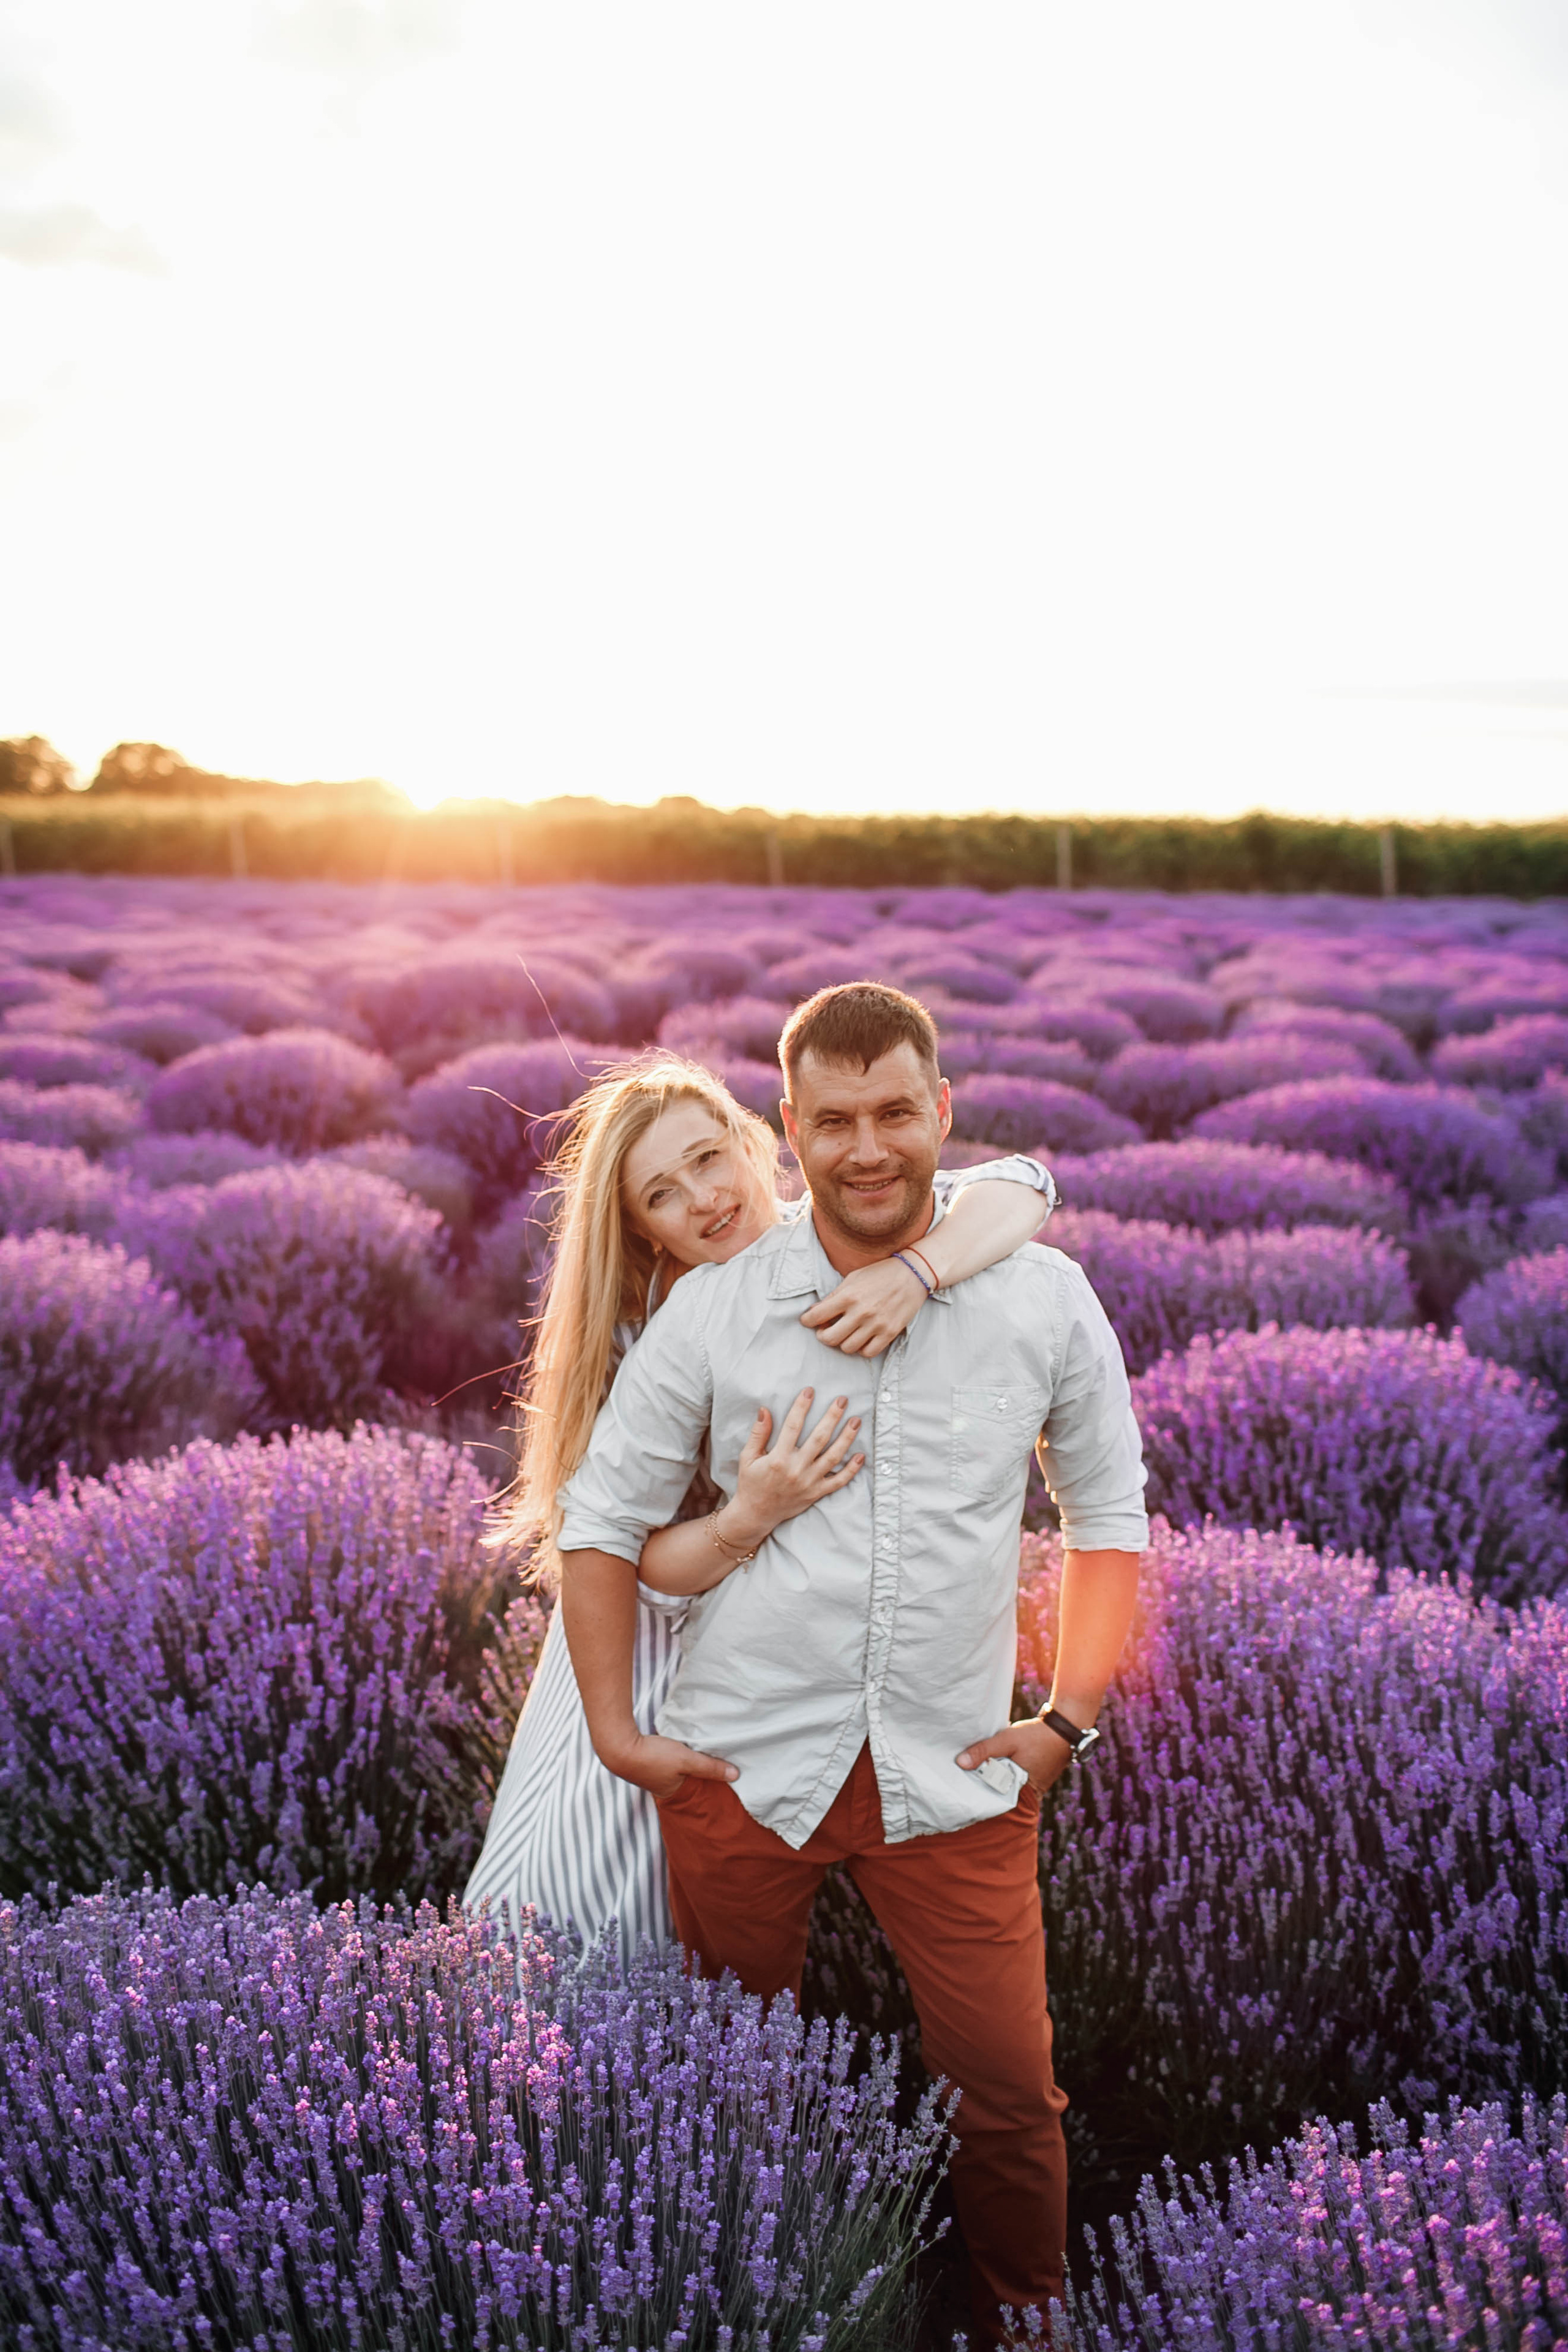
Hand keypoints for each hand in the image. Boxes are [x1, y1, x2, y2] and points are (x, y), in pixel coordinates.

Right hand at [602, 1730, 738, 1801]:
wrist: (618, 1745)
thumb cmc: (653, 1757)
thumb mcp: (686, 1760)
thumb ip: (710, 1766)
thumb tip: (736, 1775)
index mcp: (672, 1793)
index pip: (697, 1793)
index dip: (710, 1786)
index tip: (726, 1780)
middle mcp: (662, 1787)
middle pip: (688, 1781)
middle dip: (700, 1774)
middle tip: (719, 1765)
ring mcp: (653, 1773)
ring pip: (678, 1769)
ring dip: (689, 1763)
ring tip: (704, 1754)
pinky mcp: (648, 1758)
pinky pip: (669, 1759)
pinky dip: (678, 1754)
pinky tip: (683, 1745)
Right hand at [722, 1389, 865, 1549]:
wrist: (755, 1514)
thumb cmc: (751, 1483)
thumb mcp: (748, 1458)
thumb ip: (758, 1434)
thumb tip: (765, 1409)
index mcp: (778, 1458)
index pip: (792, 1426)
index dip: (801, 1406)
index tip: (810, 1391)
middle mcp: (796, 1469)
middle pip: (819, 1438)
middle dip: (832, 1417)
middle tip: (842, 1400)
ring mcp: (809, 1482)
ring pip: (833, 1457)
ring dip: (846, 1438)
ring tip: (856, 1421)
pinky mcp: (816, 1493)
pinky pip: (838, 1481)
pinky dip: (851, 1470)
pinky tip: (861, 1456)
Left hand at [799, 1256, 929, 1355]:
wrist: (912, 1274)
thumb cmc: (880, 1274)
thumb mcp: (853, 1278)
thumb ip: (833, 1296)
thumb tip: (814, 1311)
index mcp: (848, 1296)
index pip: (816, 1316)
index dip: (807, 1321)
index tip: (807, 1321)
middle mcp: (860, 1312)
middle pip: (830, 1338)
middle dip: (823, 1336)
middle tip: (825, 1331)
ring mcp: (876, 1324)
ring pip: (847, 1348)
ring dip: (843, 1342)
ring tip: (846, 1334)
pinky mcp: (890, 1333)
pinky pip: (868, 1352)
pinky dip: (861, 1349)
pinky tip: (861, 1339)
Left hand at [955, 1716, 1077, 1794]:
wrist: (1064, 1728)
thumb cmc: (1037, 1736)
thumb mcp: (1007, 1740)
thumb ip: (985, 1751)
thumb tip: (960, 1763)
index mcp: (1023, 1792)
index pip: (994, 1801)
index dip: (978, 1795)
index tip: (961, 1788)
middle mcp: (1029, 1795)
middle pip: (1000, 1794)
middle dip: (984, 1787)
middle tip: (962, 1779)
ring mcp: (1033, 1788)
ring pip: (1006, 1787)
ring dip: (993, 1779)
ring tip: (972, 1772)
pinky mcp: (1034, 1780)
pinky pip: (1014, 1781)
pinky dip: (1003, 1774)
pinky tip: (990, 1766)